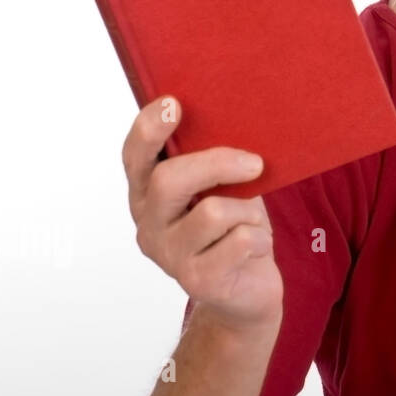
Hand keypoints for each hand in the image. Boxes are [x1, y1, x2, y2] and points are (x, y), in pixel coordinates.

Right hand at [123, 95, 282, 332]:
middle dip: (218, 163)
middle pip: (169, 181)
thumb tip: (234, 122)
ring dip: (248, 210)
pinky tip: (256, 247)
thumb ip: (215, 163)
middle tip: (255, 164)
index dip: (150, 129)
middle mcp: (149, 224)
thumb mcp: (224, 189)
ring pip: (213, 212)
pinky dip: (260, 237)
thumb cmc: (236, 229)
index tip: (173, 103)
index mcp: (149, 194)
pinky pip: (239, 241)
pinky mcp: (196, 281)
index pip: (135, 157)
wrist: (248, 292)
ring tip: (251, 221)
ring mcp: (169, 255)